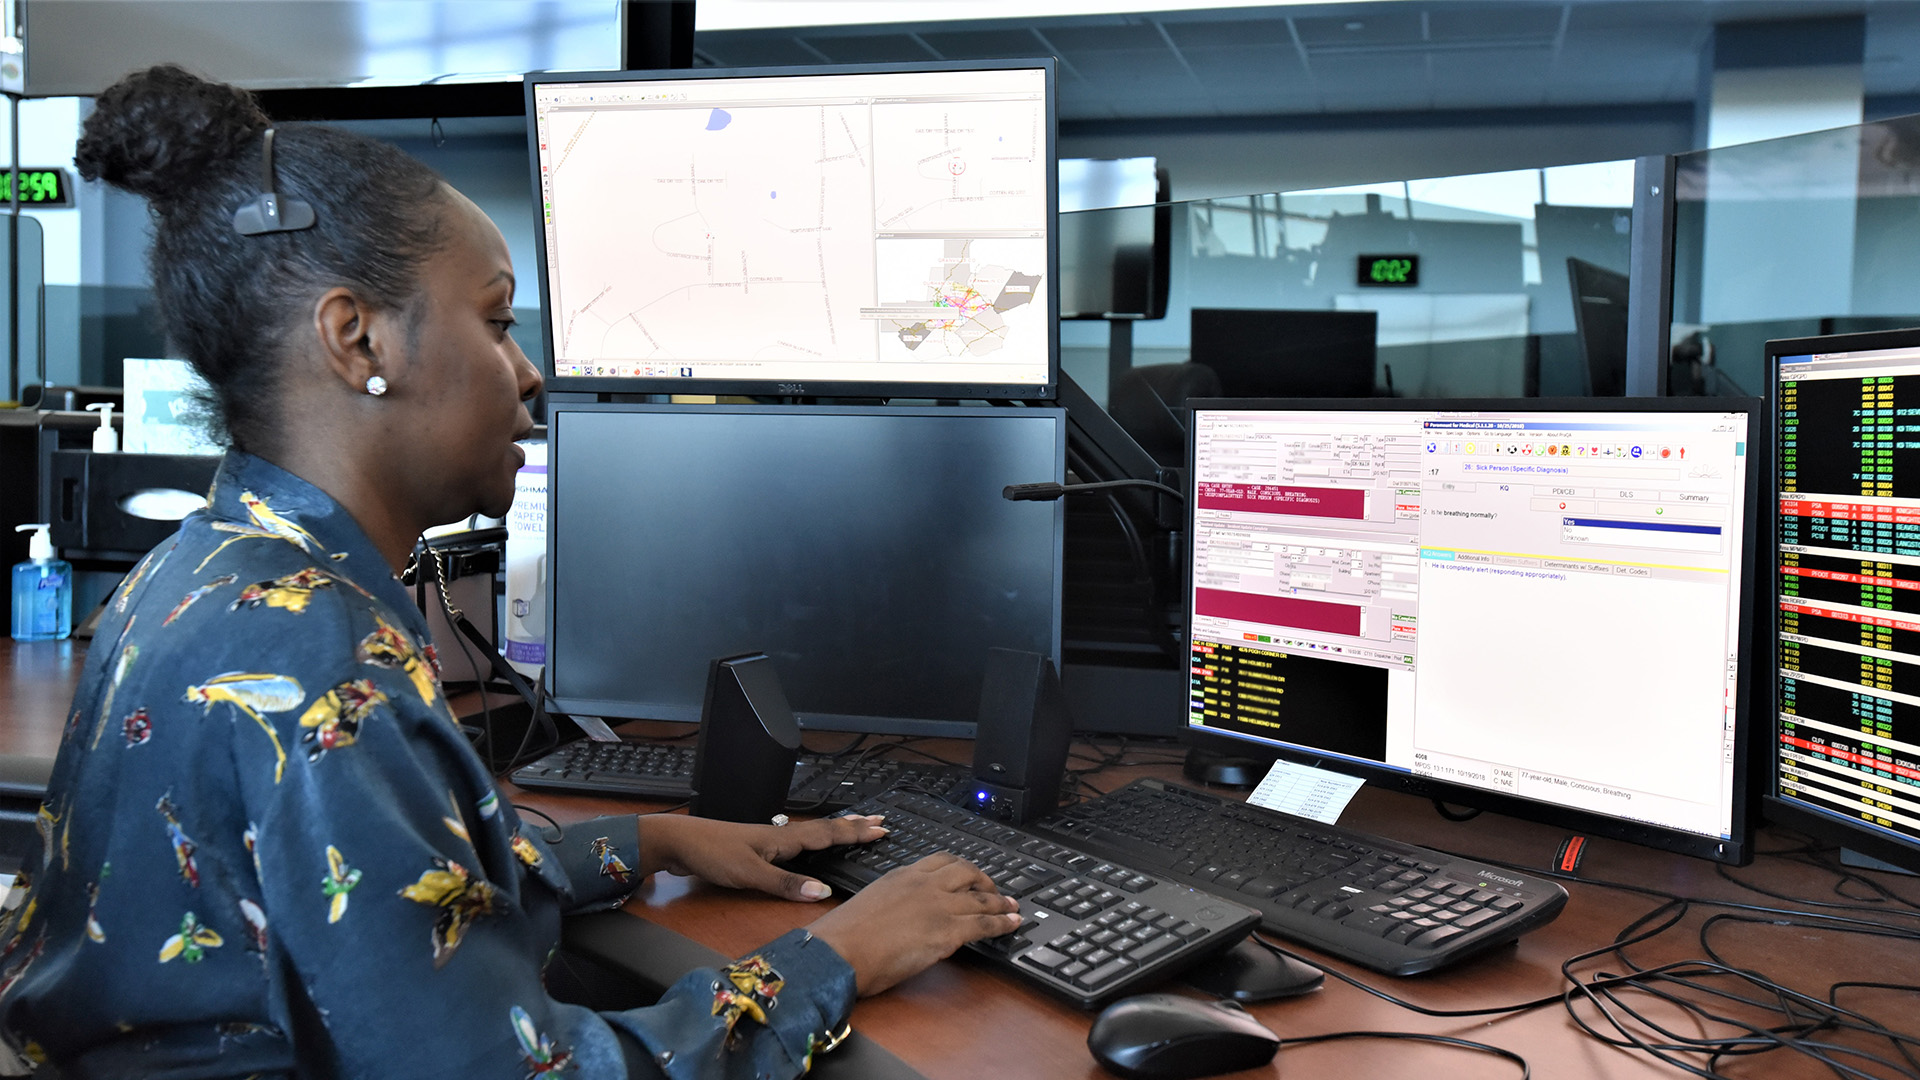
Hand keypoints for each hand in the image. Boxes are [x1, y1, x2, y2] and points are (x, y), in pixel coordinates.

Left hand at [635, 813, 888, 901]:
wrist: (676, 843)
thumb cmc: (710, 855)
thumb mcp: (749, 875)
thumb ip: (785, 884)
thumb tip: (822, 893)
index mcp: (782, 839)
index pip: (827, 834)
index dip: (855, 833)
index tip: (882, 829)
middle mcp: (779, 836)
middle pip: (824, 829)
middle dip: (853, 826)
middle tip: (879, 820)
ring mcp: (767, 841)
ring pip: (811, 833)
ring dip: (835, 830)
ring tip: (854, 825)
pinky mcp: (756, 849)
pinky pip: (796, 842)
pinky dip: (814, 840)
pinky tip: (810, 845)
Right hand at [807, 854, 1021, 995]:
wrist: (840, 951)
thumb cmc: (844, 936)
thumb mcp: (870, 902)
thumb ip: (893, 901)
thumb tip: (904, 914)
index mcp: (902, 875)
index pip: (941, 861)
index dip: (961, 867)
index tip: (969, 874)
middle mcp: (924, 884)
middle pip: (966, 872)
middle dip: (985, 880)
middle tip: (995, 889)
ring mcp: (938, 906)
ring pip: (981, 897)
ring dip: (1001, 902)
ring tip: (1012, 907)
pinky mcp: (947, 931)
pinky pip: (984, 923)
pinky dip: (1003, 923)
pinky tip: (1012, 925)